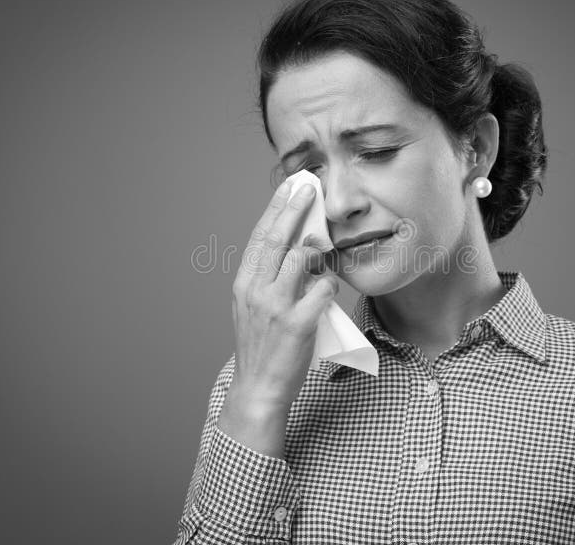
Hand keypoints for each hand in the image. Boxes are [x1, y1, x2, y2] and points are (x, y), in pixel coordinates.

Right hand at [229, 181, 337, 408]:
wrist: (259, 388)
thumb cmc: (261, 346)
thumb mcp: (253, 307)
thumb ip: (269, 279)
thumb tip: (298, 250)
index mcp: (244, 284)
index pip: (260, 236)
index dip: (276, 208)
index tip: (288, 187)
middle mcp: (256, 290)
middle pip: (278, 239)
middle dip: (294, 208)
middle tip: (309, 187)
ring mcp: (276, 307)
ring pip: (302, 259)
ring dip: (319, 252)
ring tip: (325, 255)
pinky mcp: (298, 324)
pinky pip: (323, 289)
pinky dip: (330, 286)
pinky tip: (329, 293)